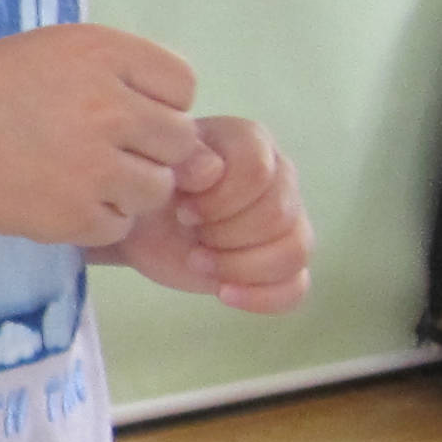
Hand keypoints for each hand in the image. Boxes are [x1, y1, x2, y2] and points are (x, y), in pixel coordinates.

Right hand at [0, 24, 199, 248]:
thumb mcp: (47, 50)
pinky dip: (100, 220)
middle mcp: (110, 107)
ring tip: (87, 181)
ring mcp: (96, 166)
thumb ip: (109, 70)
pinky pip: (121, 225)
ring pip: (158, 188)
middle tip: (110, 153)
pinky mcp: (76, 216)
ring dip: (131, 189)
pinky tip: (65, 202)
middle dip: (154, 149)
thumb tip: (161, 108)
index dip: (161, 102)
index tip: (130, 112)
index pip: (183, 83)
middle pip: (181, 139)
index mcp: (102, 54)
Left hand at [101, 114, 310, 309]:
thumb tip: (211, 170)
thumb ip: (185, 160)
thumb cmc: (154, 188)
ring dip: (240, 266)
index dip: (219, 201)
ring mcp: (287, 222)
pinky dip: (262, 297)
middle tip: (189, 234)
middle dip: (225, 234)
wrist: (144, 222)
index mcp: (252, 144)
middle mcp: (280, 178)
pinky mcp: (280, 262)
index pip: (258, 173)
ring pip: (295, 251)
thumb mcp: (157, 168)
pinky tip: (223, 293)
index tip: (183, 211)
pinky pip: (296, 286)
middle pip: (279, 216)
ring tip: (198, 261)